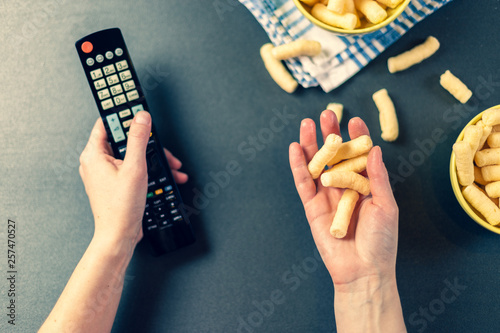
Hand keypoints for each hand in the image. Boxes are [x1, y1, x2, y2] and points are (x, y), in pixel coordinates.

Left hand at [79, 111, 187, 247]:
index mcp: (94, 154)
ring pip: (131, 155)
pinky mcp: (114, 182)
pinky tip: (165, 176)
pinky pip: (132, 168)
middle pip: (124, 140)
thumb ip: (138, 139)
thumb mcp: (135, 168)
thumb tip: (140, 117)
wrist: (119, 235)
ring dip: (153, 159)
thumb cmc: (120, 207)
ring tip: (171, 166)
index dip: (124, 116)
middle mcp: (96, 162)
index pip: (106, 123)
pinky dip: (148, 169)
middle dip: (148, 144)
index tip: (139, 113)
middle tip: (161, 148)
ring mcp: (105, 173)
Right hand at [289, 110, 398, 290]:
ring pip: (316, 165)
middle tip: (326, 114)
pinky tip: (294, 149)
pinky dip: (298, 166)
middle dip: (330, 135)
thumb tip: (375, 149)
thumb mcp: (386, 205)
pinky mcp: (312, 207)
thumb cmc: (381, 240)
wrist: (363, 270)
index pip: (359, 156)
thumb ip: (377, 177)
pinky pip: (303, 183)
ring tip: (306, 124)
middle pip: (335, 156)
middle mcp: (344, 187)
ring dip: (310, 145)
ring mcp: (327, 196)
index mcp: (365, 185)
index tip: (354, 120)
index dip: (356, 137)